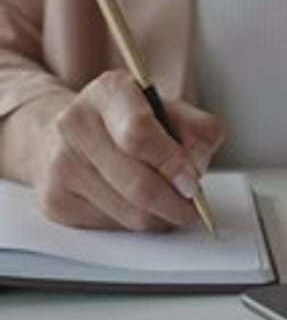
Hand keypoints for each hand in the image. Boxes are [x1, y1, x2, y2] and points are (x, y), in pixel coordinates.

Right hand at [34, 70, 225, 230]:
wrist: (62, 135)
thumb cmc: (122, 122)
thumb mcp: (163, 109)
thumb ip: (194, 128)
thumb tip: (198, 162)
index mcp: (108, 91)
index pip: (139, 132)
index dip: (172, 163)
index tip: (192, 181)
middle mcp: (76, 123)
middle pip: (136, 182)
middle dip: (173, 201)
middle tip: (190, 204)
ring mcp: (61, 164)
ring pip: (128, 213)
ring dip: (158, 216)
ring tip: (166, 201)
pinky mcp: (55, 201)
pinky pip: (111, 227)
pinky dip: (133, 222)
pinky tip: (134, 204)